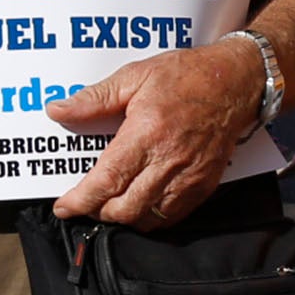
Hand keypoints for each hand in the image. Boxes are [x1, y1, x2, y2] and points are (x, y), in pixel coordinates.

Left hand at [47, 40, 258, 226]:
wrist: (236, 81)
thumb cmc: (186, 75)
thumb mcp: (135, 76)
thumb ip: (94, 99)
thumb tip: (58, 110)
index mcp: (147, 133)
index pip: (106, 181)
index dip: (80, 201)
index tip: (64, 206)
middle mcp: (169, 161)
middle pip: (124, 209)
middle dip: (97, 212)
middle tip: (85, 202)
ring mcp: (189, 177)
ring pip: (146, 219)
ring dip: (123, 218)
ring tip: (109, 204)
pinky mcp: (204, 185)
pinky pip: (171, 217)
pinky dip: (149, 218)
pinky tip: (138, 205)